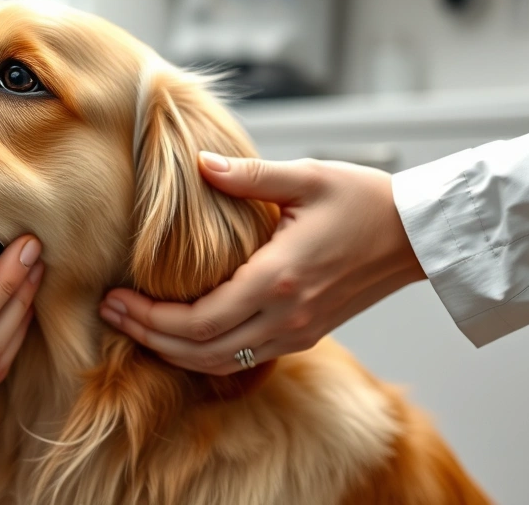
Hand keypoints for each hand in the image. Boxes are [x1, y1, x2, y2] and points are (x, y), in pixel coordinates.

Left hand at [100, 154, 424, 374]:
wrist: (418, 234)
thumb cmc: (365, 199)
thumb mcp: (306, 176)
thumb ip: (247, 175)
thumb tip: (199, 165)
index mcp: (279, 279)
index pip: (199, 321)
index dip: (150, 318)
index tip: (115, 300)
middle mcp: (286, 315)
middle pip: (202, 351)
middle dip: (149, 339)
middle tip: (110, 316)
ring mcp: (298, 330)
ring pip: (222, 363)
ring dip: (174, 352)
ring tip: (136, 328)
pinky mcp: (306, 333)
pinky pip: (245, 357)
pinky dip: (206, 354)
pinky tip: (181, 335)